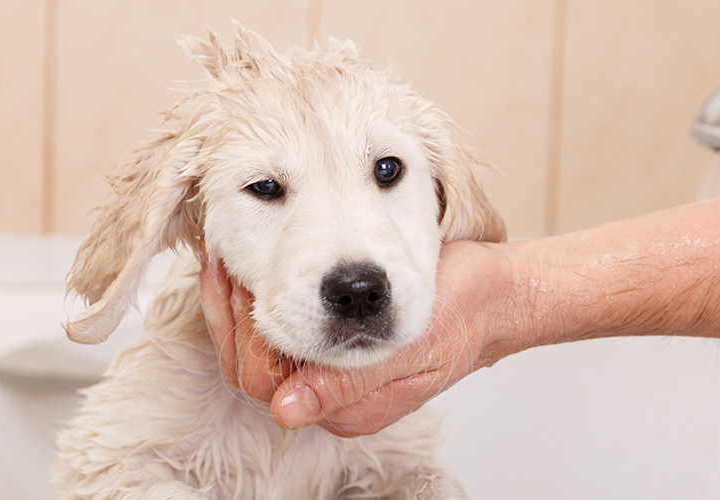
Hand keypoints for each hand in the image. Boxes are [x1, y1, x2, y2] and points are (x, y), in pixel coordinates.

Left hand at [200, 238, 518, 435]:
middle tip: (220, 255)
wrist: (499, 296)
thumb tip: (288, 412)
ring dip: (241, 305)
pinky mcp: (337, 349)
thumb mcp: (409, 345)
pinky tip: (257, 264)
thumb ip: (349, 382)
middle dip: (231, 314)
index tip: (235, 274)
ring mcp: (334, 374)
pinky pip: (282, 332)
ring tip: (226, 254)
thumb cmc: (465, 311)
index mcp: (348, 407)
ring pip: (261, 350)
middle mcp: (334, 398)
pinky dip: (263, 298)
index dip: (239, 330)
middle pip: (251, 368)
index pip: (261, 381)